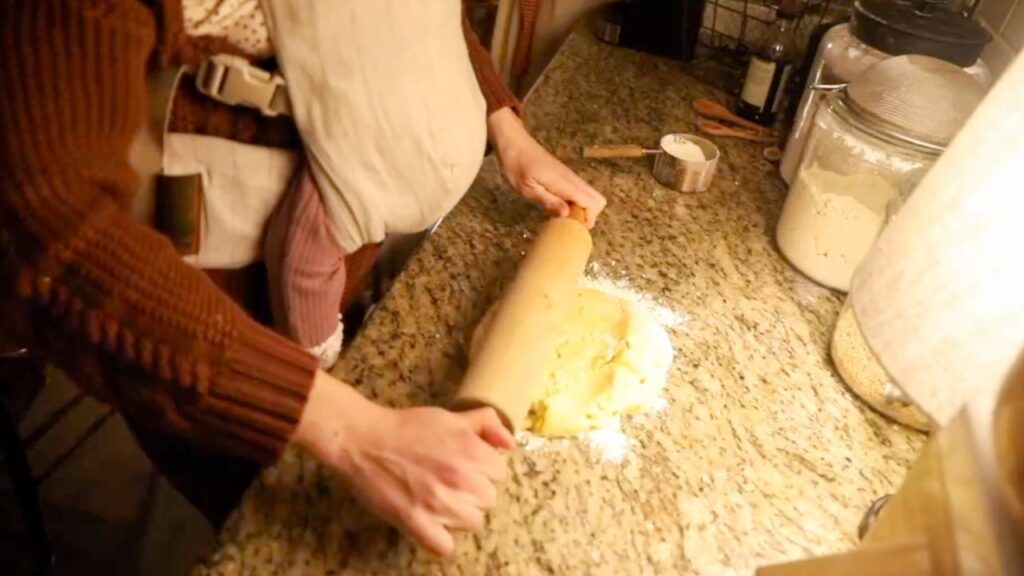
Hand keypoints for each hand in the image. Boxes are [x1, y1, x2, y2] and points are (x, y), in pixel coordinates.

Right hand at [294, 371, 514, 555]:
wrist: (364, 439)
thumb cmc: (407, 427)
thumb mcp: (450, 417)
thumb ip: (485, 423)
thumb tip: (510, 442)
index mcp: (471, 451)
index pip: (499, 473)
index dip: (483, 469)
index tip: (467, 466)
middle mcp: (460, 478)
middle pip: (489, 500)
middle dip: (474, 492)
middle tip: (451, 482)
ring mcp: (438, 503)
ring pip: (473, 523)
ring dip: (459, 514)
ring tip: (440, 501)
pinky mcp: (416, 522)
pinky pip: (445, 547)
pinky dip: (440, 539)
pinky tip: (431, 525)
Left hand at [488, 108, 605, 227]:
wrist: (514, 143)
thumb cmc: (517, 166)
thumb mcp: (527, 188)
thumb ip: (548, 201)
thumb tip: (567, 215)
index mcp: (565, 183)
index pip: (593, 202)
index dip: (588, 219)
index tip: (572, 227)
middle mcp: (573, 179)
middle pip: (598, 200)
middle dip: (588, 216)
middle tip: (568, 224)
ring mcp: (570, 177)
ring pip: (590, 196)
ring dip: (581, 210)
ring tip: (560, 217)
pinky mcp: (566, 177)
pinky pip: (580, 192)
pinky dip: (575, 203)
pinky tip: (557, 206)